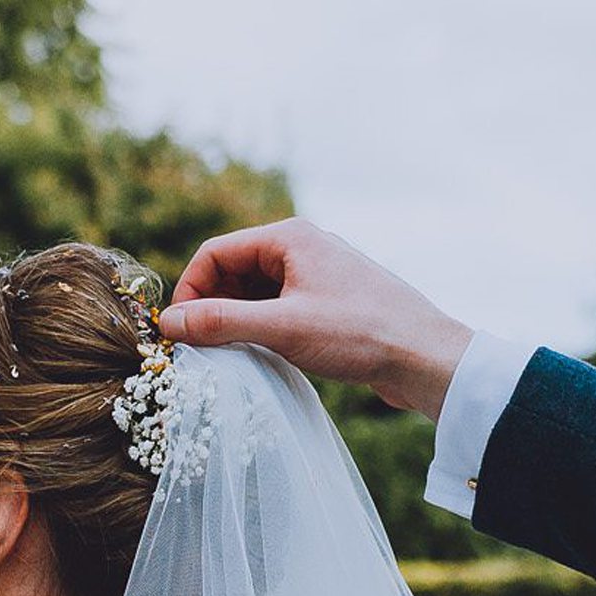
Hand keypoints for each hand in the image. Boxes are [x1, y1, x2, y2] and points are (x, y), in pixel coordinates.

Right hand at [160, 219, 474, 419]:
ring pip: (255, 293)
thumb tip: (169, 323)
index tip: (178, 331)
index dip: (190, 290)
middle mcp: (302, 248)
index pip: (216, 253)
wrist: (426, 357)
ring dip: (236, 320)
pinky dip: (260, 328)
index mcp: (290, 238)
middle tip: (198, 348)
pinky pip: (278, 309)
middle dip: (212, 306)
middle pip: (233, 271)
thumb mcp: (283, 328)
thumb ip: (222, 322)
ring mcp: (316, 276)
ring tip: (228, 356)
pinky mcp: (328, 303)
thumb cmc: (361, 334)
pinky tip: (259, 357)